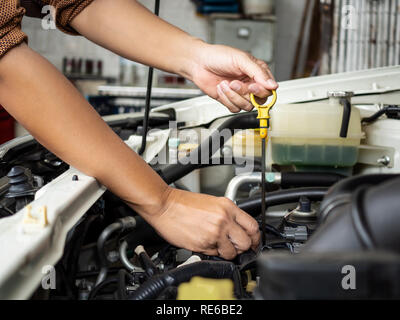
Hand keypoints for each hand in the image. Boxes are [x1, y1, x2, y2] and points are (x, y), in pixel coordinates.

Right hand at [143, 187, 259, 259]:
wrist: (164, 205)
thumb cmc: (183, 203)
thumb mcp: (212, 202)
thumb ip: (227, 215)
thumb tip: (237, 229)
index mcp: (227, 207)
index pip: (252, 226)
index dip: (255, 237)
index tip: (253, 241)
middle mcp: (223, 219)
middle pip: (246, 242)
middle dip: (242, 247)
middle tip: (236, 246)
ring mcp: (214, 233)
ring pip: (232, 252)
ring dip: (227, 252)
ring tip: (218, 245)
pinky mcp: (203, 244)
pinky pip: (215, 254)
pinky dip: (212, 252)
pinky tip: (205, 242)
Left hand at [189, 42, 277, 112]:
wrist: (198, 63)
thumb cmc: (218, 56)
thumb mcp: (241, 59)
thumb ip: (258, 72)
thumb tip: (273, 85)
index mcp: (257, 72)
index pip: (269, 88)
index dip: (261, 90)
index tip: (251, 86)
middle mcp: (251, 83)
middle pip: (259, 100)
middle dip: (244, 92)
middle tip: (234, 83)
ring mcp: (240, 93)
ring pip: (246, 106)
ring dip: (233, 96)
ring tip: (225, 83)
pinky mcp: (230, 100)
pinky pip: (235, 108)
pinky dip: (226, 100)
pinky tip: (221, 88)